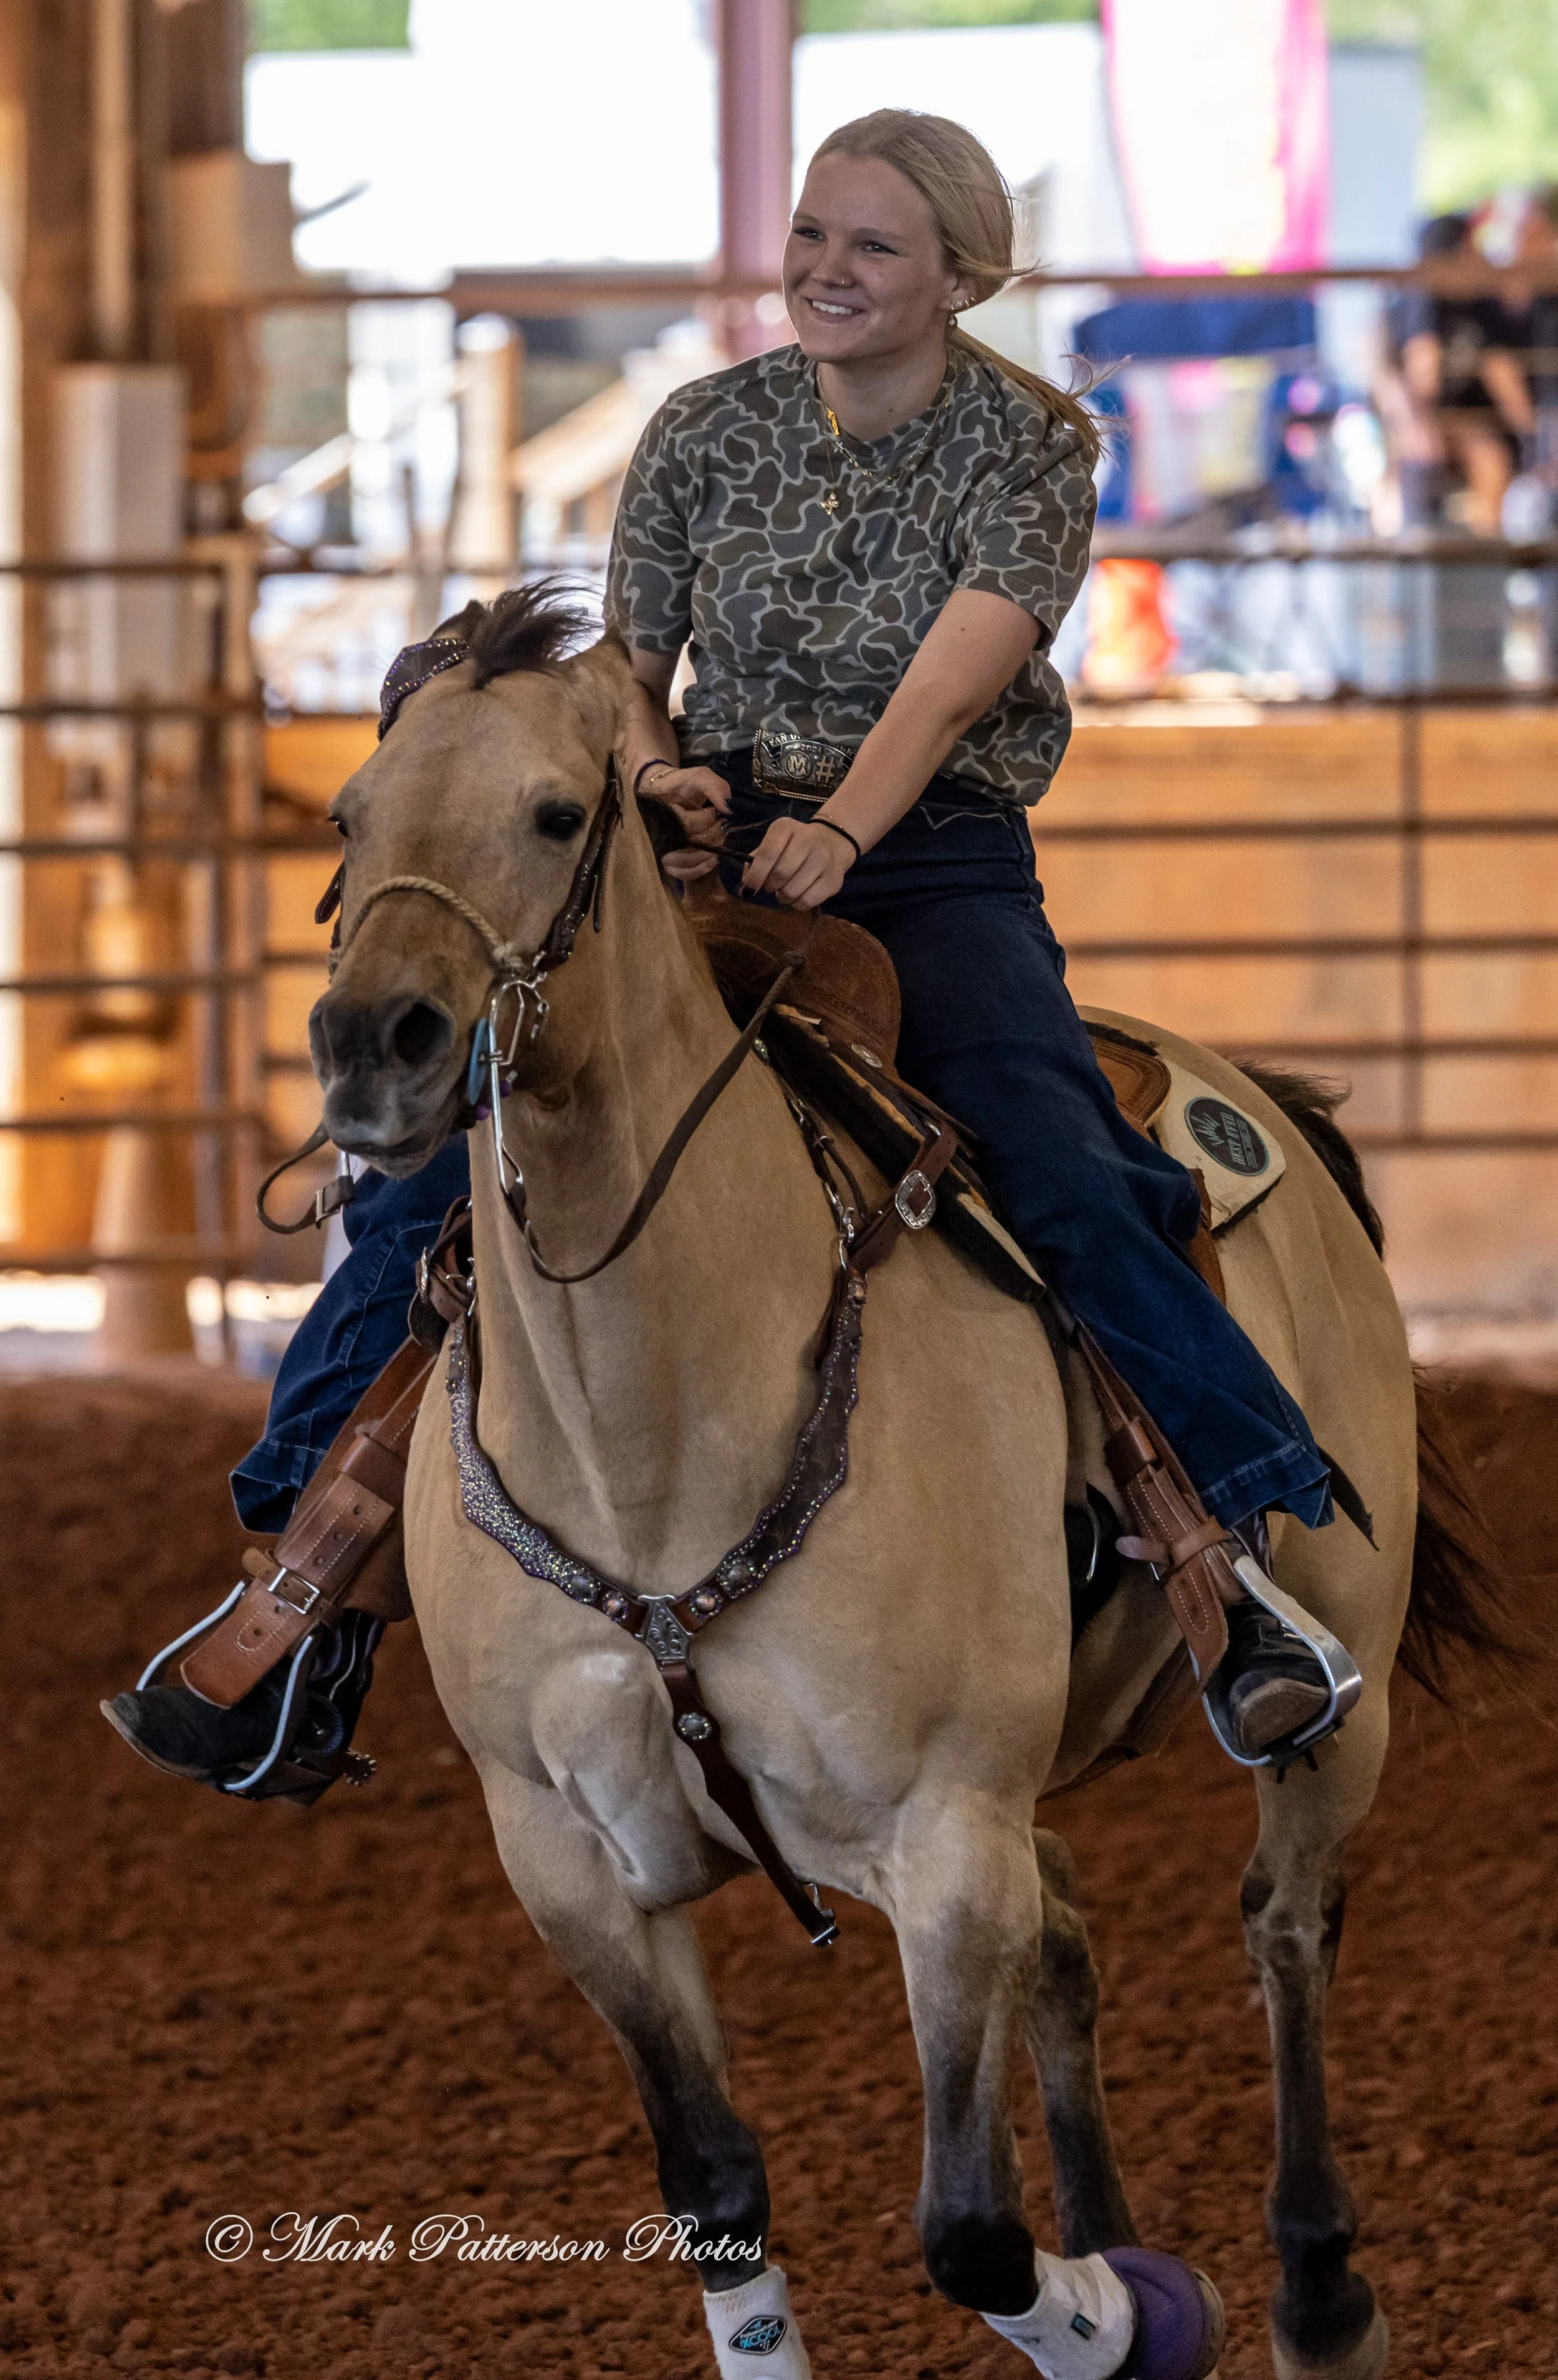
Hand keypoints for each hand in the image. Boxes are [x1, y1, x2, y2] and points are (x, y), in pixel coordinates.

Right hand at [637, 762, 729, 882]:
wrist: (664, 795)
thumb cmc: (681, 786)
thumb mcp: (698, 777)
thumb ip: (714, 786)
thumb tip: (728, 808)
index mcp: (661, 810)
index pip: (686, 823)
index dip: (706, 819)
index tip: (714, 811)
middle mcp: (656, 832)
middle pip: (687, 844)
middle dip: (711, 836)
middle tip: (721, 827)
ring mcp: (659, 850)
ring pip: (683, 862)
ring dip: (708, 854)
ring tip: (718, 842)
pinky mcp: (665, 862)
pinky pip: (681, 874)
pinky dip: (700, 869)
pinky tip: (712, 859)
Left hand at [742, 816, 856, 909]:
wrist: (832, 843)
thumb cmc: (793, 847)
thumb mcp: (773, 845)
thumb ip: (755, 863)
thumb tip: (744, 888)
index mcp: (786, 827)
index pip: (767, 854)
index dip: (756, 876)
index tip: (749, 889)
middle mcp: (808, 839)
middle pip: (780, 874)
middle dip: (770, 886)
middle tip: (772, 885)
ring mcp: (823, 859)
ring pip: (792, 891)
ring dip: (783, 896)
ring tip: (785, 889)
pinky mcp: (833, 879)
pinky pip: (807, 902)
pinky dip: (797, 904)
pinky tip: (798, 895)